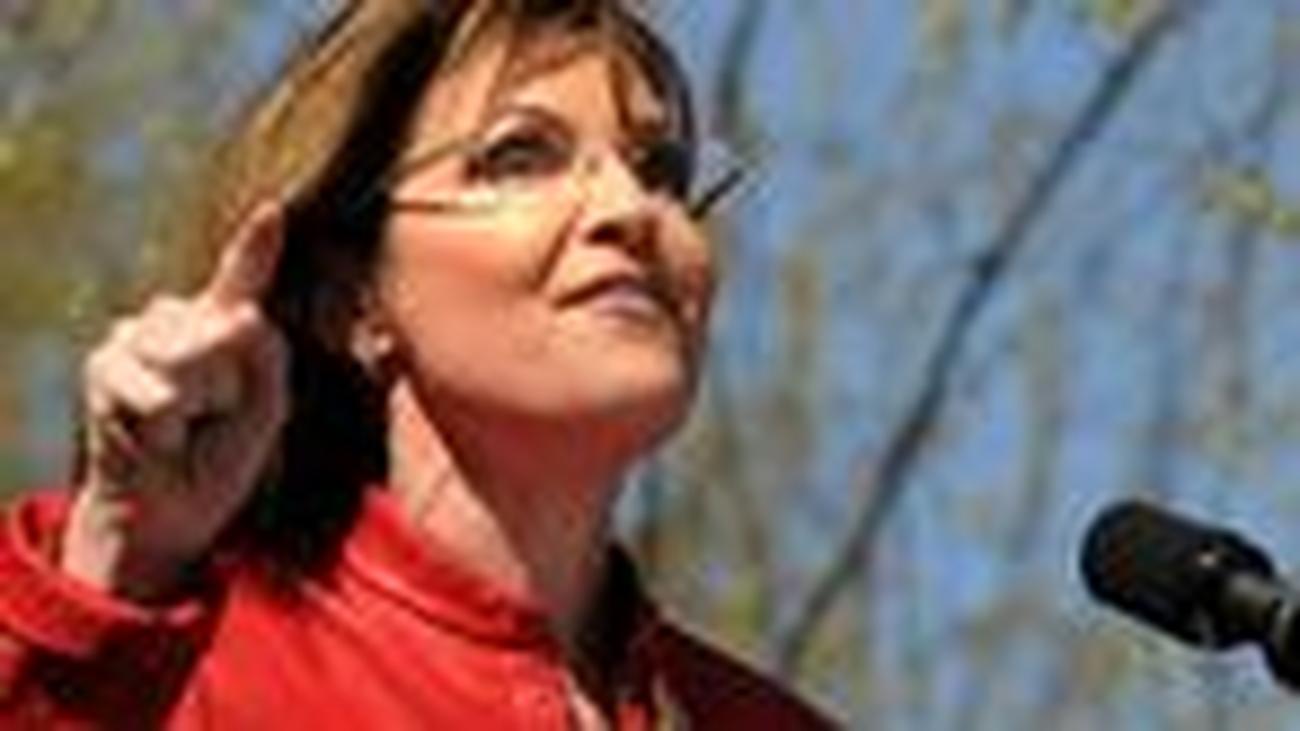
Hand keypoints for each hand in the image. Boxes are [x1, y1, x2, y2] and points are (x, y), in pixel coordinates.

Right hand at [61, 202, 289, 601]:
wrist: (171, 512)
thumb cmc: (221, 459)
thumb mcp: (268, 408)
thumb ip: (268, 355)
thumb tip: (240, 314)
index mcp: (223, 325)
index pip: (242, 278)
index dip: (255, 244)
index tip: (271, 211)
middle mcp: (177, 317)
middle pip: (231, 328)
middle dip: (234, 388)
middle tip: (210, 420)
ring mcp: (135, 335)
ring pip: (195, 356)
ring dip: (200, 407)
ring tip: (182, 426)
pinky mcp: (104, 366)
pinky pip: (160, 390)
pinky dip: (169, 423)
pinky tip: (157, 435)